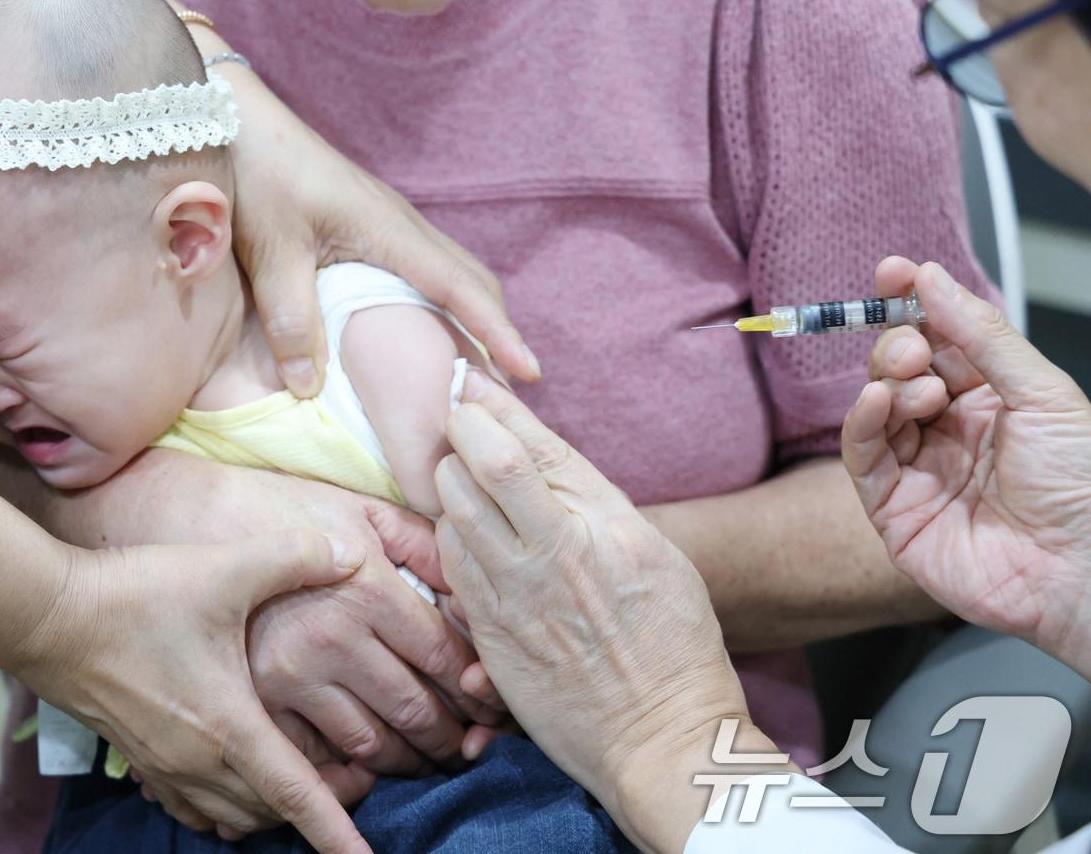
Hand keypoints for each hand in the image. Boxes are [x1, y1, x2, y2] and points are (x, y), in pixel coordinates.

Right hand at [44, 451, 501, 775]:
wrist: (47, 615)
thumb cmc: (137, 595)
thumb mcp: (226, 568)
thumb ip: (296, 558)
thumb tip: (352, 554)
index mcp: (230, 726)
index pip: (299, 796)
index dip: (338, 832)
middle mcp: (198, 762)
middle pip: (271, 812)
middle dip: (318, 807)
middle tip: (359, 775)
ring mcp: (164, 766)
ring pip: (233, 813)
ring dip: (271, 806)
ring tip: (304, 776)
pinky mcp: (139, 758)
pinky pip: (193, 806)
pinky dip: (225, 805)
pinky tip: (236, 780)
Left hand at [224, 73, 537, 396]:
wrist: (242, 120)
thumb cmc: (259, 176)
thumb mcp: (270, 251)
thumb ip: (290, 319)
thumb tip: (308, 389)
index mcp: (389, 229)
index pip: (459, 286)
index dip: (496, 331)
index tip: (530, 369)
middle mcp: (404, 225)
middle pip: (474, 280)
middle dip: (497, 332)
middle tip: (509, 390)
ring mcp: (394, 223)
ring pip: (457, 273)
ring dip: (476, 318)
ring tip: (479, 371)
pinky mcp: (376, 226)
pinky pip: (430, 269)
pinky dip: (449, 304)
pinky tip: (432, 334)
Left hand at [434, 372, 774, 853]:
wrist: (662, 738)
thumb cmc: (672, 642)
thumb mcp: (653, 553)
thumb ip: (594, 502)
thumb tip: (539, 457)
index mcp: (607, 524)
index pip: (527, 446)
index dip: (488, 407)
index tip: (466, 383)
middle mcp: (557, 554)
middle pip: (477, 468)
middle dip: (459, 438)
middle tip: (459, 430)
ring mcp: (518, 597)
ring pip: (453, 512)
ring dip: (449, 485)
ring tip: (462, 481)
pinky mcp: (492, 636)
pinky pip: (451, 568)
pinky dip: (450, 539)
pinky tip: (464, 536)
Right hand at [843, 257, 1090, 674]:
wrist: (1086, 570)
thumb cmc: (1085, 486)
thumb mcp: (1042, 392)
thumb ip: (980, 334)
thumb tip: (931, 279)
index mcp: (993, 400)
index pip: (939, 340)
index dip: (912, 305)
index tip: (892, 273)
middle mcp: (952, 432)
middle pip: (900, 371)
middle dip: (898, 346)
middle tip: (915, 348)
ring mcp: (921, 470)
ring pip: (877, 410)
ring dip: (887, 384)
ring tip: (917, 382)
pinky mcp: (895, 511)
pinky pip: (862, 459)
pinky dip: (861, 424)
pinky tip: (878, 403)